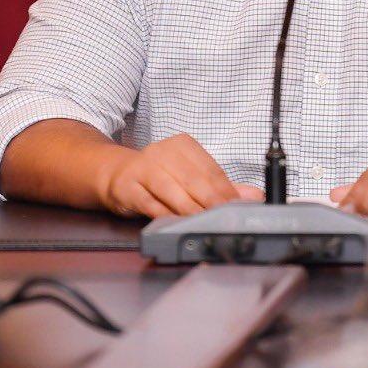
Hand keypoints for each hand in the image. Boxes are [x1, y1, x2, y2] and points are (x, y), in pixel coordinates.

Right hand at [96, 133, 261, 217]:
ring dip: (189, 209)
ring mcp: (144, 168)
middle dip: (211, 201)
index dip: (226, 191)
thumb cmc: (156, 175)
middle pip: (193, 179)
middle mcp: (163, 153)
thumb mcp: (188, 174)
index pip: (210, 169)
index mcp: (183, 145)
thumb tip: (252, 196)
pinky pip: (150, 203)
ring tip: (203, 222)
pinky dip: (165, 215)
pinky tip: (176, 222)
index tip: (236, 207)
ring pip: (172, 190)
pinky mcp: (128, 187)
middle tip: (223, 217)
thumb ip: (219, 185)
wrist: (115, 174)